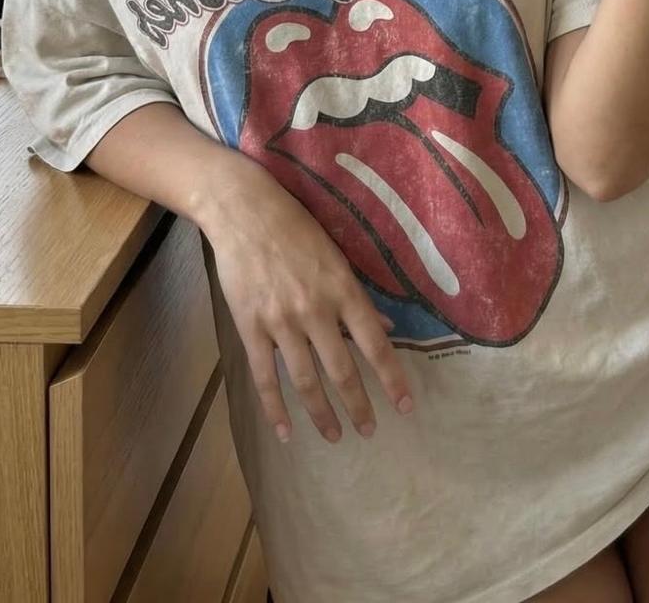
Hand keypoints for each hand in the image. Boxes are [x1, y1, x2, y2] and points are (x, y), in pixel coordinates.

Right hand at [204, 163, 413, 445]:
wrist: (244, 211)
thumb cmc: (295, 228)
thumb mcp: (336, 256)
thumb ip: (358, 297)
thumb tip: (386, 329)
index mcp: (342, 289)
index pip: (374, 344)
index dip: (392, 378)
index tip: (405, 407)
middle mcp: (315, 310)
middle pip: (342, 370)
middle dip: (358, 406)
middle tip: (369, 431)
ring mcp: (281, 322)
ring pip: (305, 381)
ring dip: (322, 414)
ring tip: (334, 436)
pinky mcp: (251, 327)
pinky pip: (264, 377)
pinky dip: (275, 409)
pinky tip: (286, 432)